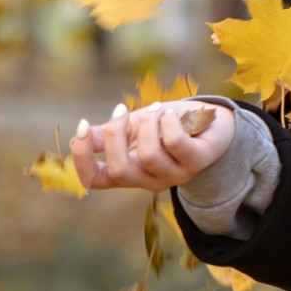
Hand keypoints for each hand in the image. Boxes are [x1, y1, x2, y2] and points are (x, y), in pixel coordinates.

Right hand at [70, 99, 236, 193]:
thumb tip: (78, 137)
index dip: (82, 158)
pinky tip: (169, 115)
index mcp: (129, 172)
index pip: (94, 180)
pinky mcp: (196, 162)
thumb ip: (107, 135)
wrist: (211, 122)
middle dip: (115, 134)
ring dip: (147, 124)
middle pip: (119, 170)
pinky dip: (167, 123)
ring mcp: (174, 175)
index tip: (81, 127)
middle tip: (121, 110)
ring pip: (148, 156)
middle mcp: (149, 180)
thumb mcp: (133, 127)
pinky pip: (175, 144)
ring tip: (155, 110)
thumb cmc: (168, 126)